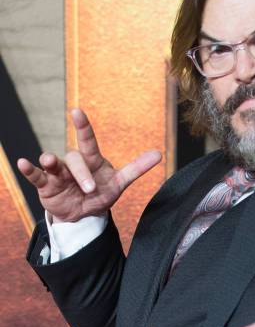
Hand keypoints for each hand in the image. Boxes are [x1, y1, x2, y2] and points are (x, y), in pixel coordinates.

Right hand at [17, 108, 161, 221]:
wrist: (84, 215)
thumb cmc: (101, 194)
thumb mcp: (120, 183)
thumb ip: (136, 168)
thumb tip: (159, 154)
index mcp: (93, 160)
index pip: (88, 141)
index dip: (83, 126)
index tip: (77, 111)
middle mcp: (74, 163)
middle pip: (75, 159)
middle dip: (82, 173)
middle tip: (90, 189)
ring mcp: (58, 173)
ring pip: (53, 163)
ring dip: (50, 162)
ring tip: (48, 161)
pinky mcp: (46, 185)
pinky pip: (36, 175)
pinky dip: (29, 170)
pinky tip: (22, 163)